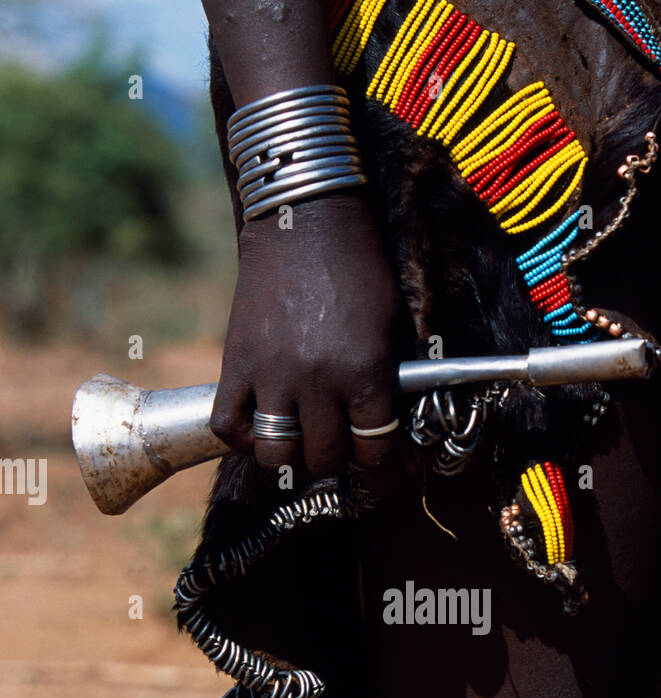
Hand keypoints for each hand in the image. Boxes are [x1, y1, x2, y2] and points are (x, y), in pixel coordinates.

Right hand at [210, 192, 413, 497]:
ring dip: (292, 460)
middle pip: (325, 459)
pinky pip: (229, 425)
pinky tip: (261, 428)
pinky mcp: (236, 362)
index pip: (375, 451)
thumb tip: (395, 430)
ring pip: (276, 455)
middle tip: (343, 453)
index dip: (387, 474)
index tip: (389, 478)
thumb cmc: (359, 270)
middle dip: (339, 464)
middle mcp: (317, 381)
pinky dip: (244, 437)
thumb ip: (391, 381)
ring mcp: (272, 374)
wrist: (305, 219)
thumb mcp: (393, 324)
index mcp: (364, 372)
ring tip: (301, 446)